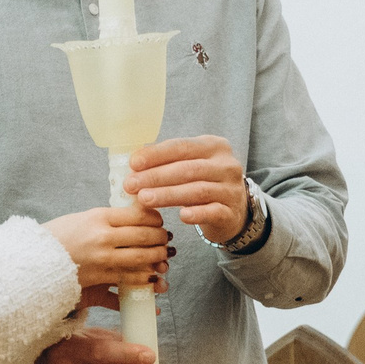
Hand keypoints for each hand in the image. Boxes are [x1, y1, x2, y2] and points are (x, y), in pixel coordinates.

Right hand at [42, 203, 167, 290]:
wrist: (34, 260)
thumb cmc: (58, 236)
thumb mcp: (82, 218)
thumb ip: (108, 218)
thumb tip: (136, 217)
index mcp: (99, 216)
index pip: (139, 215)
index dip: (155, 219)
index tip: (159, 221)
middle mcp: (103, 236)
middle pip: (146, 237)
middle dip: (161, 239)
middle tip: (165, 239)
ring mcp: (102, 259)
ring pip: (142, 259)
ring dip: (157, 259)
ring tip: (161, 257)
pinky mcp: (99, 278)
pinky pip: (130, 279)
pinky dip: (144, 279)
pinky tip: (151, 278)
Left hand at [125, 136, 248, 245]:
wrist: (233, 210)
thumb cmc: (203, 182)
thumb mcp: (191, 165)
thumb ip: (168, 161)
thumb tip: (133, 163)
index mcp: (214, 146)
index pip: (182, 147)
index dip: (156, 155)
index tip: (133, 163)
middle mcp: (226, 165)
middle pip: (187, 169)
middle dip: (156, 177)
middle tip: (131, 185)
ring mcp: (231, 189)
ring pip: (197, 191)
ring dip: (168, 195)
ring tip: (143, 199)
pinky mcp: (231, 212)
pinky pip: (213, 212)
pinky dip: (196, 214)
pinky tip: (180, 217)